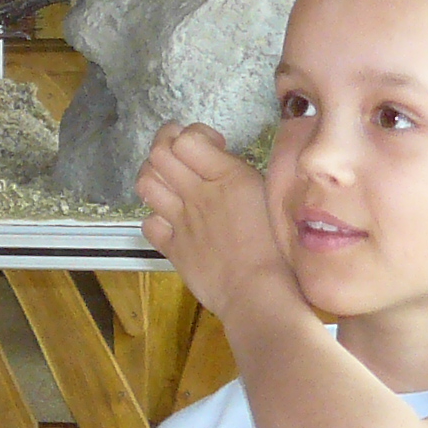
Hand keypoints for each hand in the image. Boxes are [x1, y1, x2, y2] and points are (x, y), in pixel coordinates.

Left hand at [136, 122, 290, 323]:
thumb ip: (247, 179)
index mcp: (229, 177)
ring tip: (166, 176)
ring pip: (146, 183)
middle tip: (175, 146)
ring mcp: (181, 221)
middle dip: (163, 142)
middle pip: (159, 154)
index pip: (188, 139)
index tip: (209, 143)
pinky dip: (153, 217)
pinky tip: (168, 218)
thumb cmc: (281, 249)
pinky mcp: (172, 248)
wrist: (259, 294)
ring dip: (152, 173)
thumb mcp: (273, 199)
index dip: (192, 133)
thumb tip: (231, 168)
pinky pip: (148, 223)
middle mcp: (199, 194)